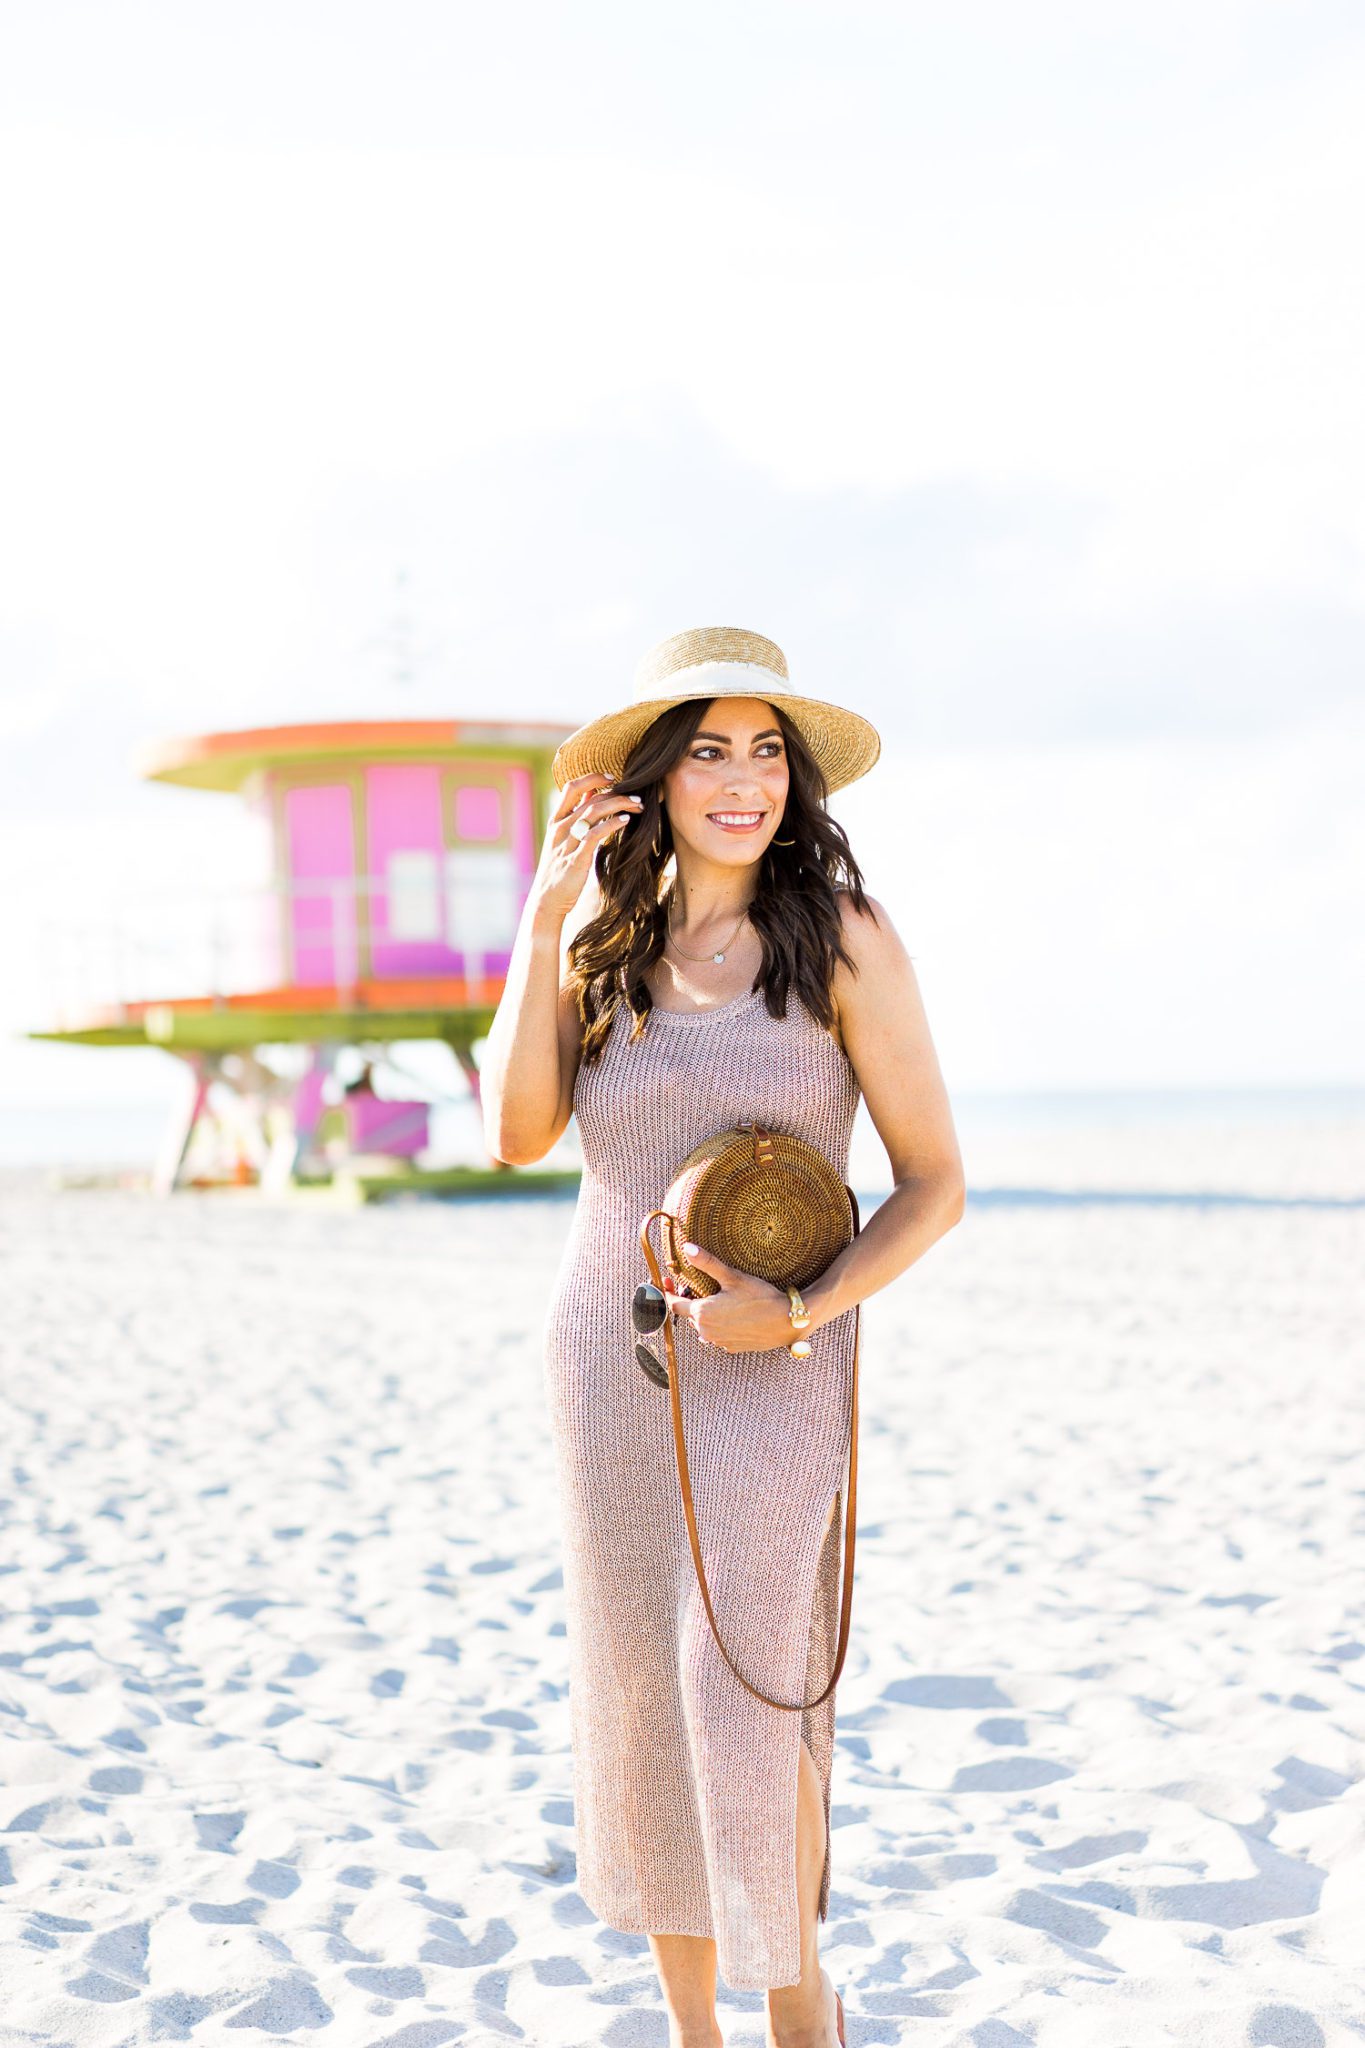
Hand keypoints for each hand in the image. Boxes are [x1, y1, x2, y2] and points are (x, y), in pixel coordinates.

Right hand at [531, 772, 645, 921]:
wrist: (547, 900)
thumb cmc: (559, 871)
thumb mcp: (563, 842)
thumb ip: (575, 821)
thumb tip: (591, 800)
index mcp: (556, 821)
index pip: (571, 788)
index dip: (592, 778)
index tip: (612, 777)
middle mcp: (560, 828)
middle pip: (589, 798)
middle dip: (615, 792)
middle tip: (636, 796)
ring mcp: (567, 843)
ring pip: (594, 811)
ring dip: (619, 804)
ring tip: (637, 805)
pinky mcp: (576, 859)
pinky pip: (595, 834)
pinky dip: (612, 824)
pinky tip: (625, 821)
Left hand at [664, 1242, 794, 1353]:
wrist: (786, 1322)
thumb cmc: (760, 1298)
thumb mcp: (732, 1277)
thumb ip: (707, 1263)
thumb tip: (687, 1248)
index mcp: (702, 1313)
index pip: (674, 1305)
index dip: (668, 1292)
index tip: (667, 1281)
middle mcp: (706, 1331)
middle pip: (689, 1315)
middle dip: (690, 1300)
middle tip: (698, 1285)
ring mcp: (719, 1342)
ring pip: (703, 1326)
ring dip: (705, 1314)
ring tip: (717, 1299)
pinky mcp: (731, 1347)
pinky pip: (717, 1335)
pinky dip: (719, 1325)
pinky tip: (732, 1314)